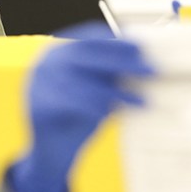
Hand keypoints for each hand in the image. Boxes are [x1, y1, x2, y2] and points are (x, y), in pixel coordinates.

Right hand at [7, 23, 155, 191]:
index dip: (116, 41)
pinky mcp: (40, 106)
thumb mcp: (96, 89)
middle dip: (122, 61)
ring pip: (83, 80)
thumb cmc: (78, 118)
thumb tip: (142, 60)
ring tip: (141, 100)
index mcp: (59, 51)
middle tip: (150, 70)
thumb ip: (110, 73)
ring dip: (117, 91)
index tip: (140, 46)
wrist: (53, 155)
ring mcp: (39, 83)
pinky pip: (74, 103)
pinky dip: (97, 107)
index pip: (89, 36)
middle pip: (88, 54)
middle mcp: (46, 62)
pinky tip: (115, 113)